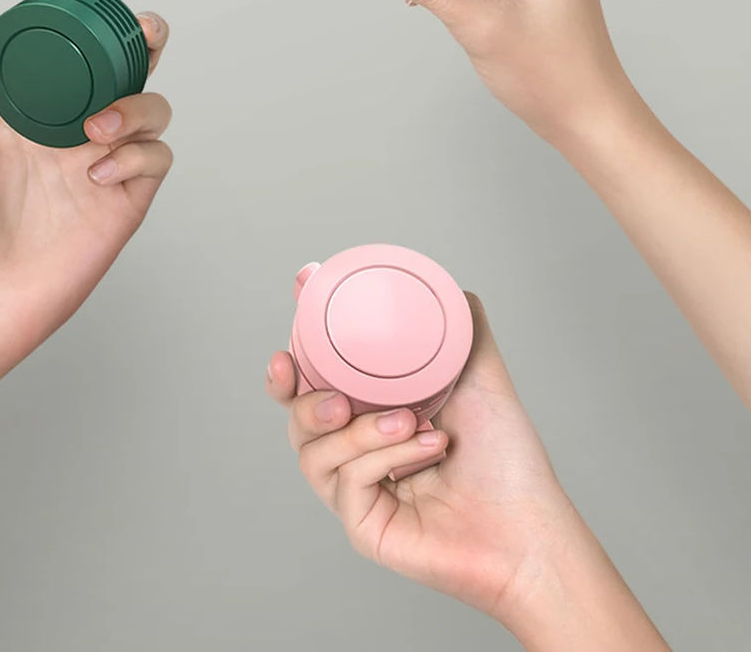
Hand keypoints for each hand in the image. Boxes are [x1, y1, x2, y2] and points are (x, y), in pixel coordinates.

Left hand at [0, 12, 172, 374]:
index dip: (95, 29)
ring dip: (137, 106)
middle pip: (129, 75)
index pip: (76, 59)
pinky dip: (137, 157)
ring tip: (99, 129)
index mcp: (36, 118)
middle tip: (145, 33)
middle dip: (144, 46)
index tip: (97, 5)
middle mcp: (75, 137)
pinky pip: (156, 160)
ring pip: (153, 111)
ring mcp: (105, 167)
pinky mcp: (126, 202)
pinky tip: (98, 174)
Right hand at [266, 295, 668, 649]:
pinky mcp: (363, 527)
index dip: (290, 367)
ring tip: (406, 420)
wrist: (531, 524)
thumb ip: (463, 333)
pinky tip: (426, 447)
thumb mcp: (479, 379)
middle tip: (337, 398)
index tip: (288, 343)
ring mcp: (356, 494)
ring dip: (356, 432)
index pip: (312, 386)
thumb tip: (454, 291)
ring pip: (314, 453)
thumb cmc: (506, 460)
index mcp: (370, 416)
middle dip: (301, 401)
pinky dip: (382, 459)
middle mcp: (356, 455)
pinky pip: (346, 484)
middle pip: (296, 421)